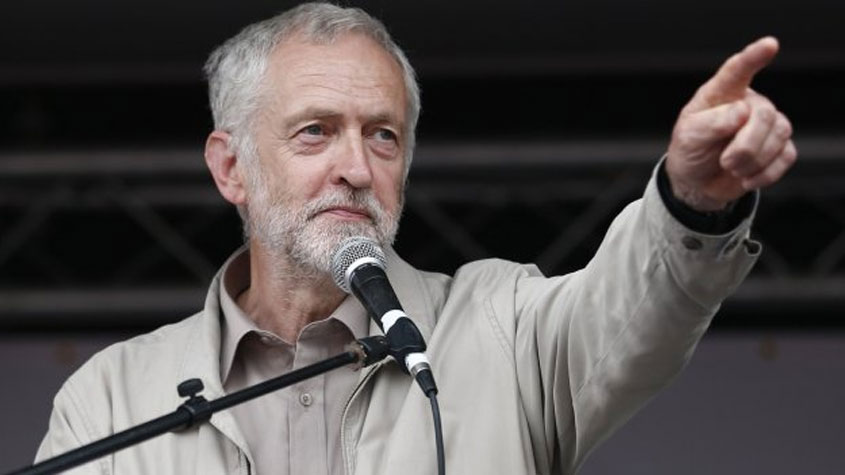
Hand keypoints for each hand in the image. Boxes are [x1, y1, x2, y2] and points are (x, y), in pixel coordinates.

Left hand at [665, 37, 796, 210]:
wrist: (696, 183)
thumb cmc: (690, 151)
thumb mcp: (688, 138)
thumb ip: (711, 123)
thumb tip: (741, 111)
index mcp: (721, 94)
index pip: (737, 70)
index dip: (753, 57)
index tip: (769, 44)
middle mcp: (748, 103)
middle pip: (764, 114)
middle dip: (746, 144)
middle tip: (726, 162)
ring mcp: (766, 125)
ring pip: (779, 134)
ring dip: (753, 160)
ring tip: (731, 168)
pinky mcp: (778, 147)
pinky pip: (786, 155)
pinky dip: (766, 173)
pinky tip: (746, 177)